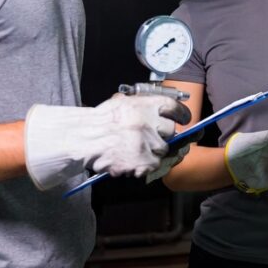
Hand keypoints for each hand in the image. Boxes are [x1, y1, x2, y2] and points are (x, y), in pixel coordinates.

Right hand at [24, 94, 191, 190]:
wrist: (83, 138)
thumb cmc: (100, 120)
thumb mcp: (122, 103)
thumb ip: (142, 105)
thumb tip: (163, 112)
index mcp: (145, 105)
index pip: (174, 107)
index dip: (181, 114)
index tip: (184, 119)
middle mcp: (149, 122)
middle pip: (170, 131)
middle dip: (163, 135)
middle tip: (152, 138)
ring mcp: (146, 142)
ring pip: (162, 149)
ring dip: (153, 151)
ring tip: (136, 149)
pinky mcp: (141, 161)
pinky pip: (153, 164)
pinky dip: (145, 165)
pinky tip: (132, 160)